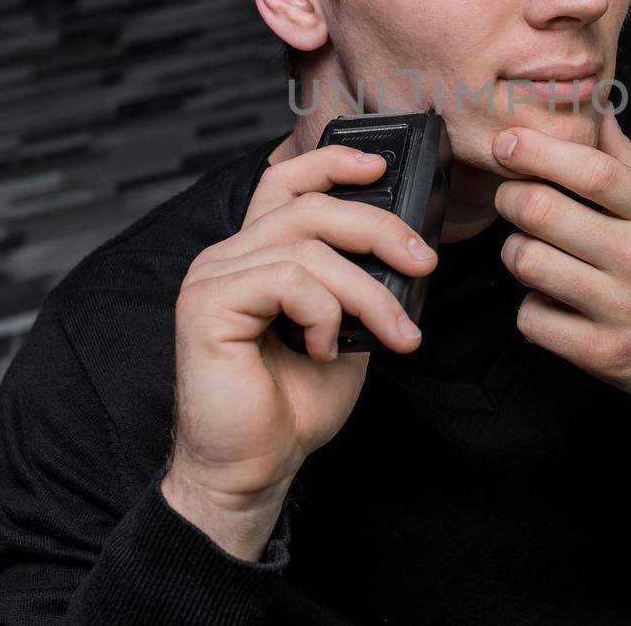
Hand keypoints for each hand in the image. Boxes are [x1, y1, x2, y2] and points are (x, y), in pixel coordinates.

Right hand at [162, 144, 437, 557]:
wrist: (255, 467)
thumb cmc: (292, 405)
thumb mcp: (344, 330)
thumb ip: (358, 284)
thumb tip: (407, 250)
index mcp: (256, 255)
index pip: (284, 182)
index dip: (331, 162)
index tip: (380, 166)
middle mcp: (228, 256)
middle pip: (310, 205)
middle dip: (379, 228)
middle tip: (423, 263)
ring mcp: (213, 276)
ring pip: (308, 247)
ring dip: (367, 290)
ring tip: (394, 334)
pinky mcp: (207, 304)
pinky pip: (288, 281)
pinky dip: (325, 314)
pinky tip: (325, 350)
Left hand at [492, 114, 630, 451]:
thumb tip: (597, 111)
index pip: (591, 170)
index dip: (537, 151)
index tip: (507, 142)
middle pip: (542, 211)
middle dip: (510, 197)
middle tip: (512, 198)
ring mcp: (622, 309)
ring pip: (527, 262)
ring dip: (517, 252)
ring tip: (533, 251)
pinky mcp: (606, 355)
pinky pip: (533, 319)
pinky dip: (532, 308)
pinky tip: (552, 301)